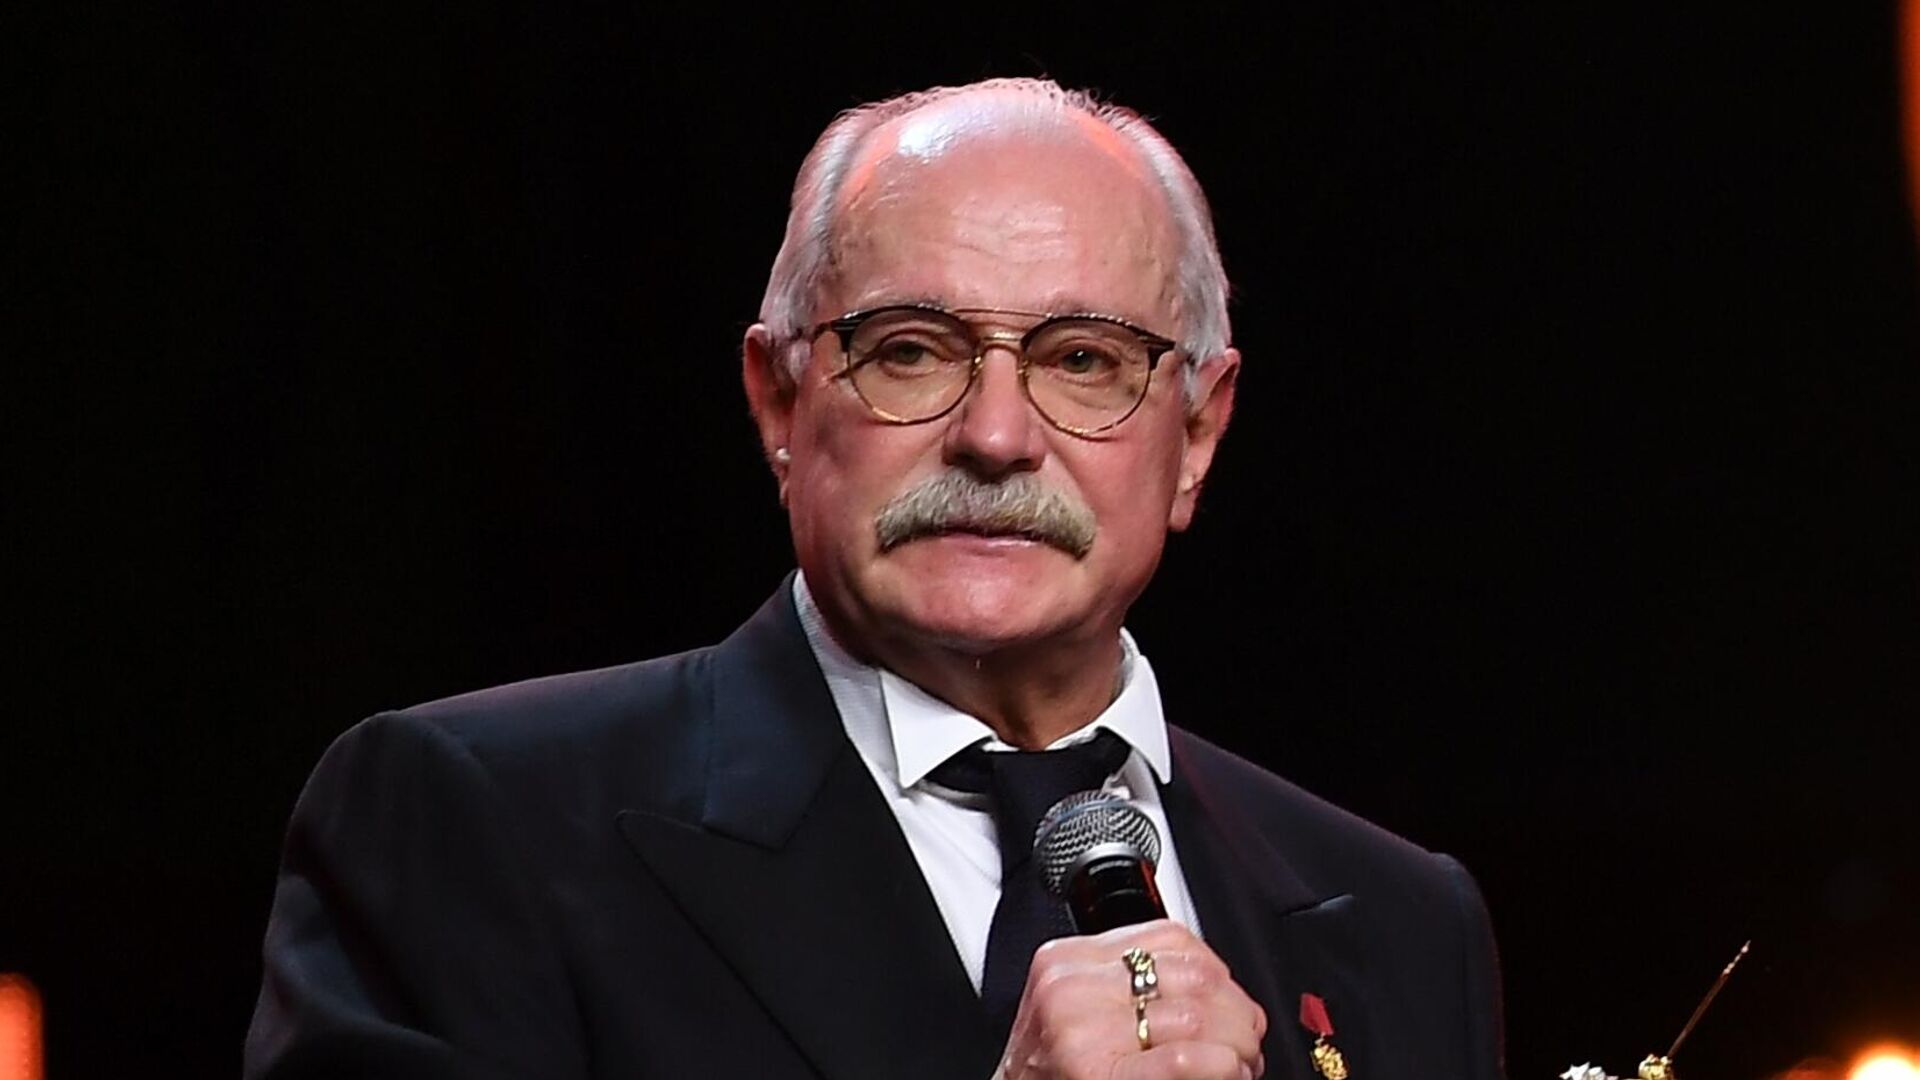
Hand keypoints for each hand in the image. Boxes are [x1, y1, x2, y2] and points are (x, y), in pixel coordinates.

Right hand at [993, 919, 1266, 1079]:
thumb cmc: (1050, 1074)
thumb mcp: (1077, 1010)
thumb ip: (1128, 986)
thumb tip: (1215, 990)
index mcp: (1067, 960)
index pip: (1169, 937)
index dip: (1218, 971)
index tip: (1231, 1001)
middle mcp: (1071, 987)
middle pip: (1191, 974)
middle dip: (1236, 1011)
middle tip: (1248, 1039)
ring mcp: (1082, 1030)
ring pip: (1196, 1014)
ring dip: (1237, 1044)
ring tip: (1241, 1063)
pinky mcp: (1099, 1072)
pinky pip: (1183, 1057)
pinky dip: (1222, 1066)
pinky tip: (1227, 1073)